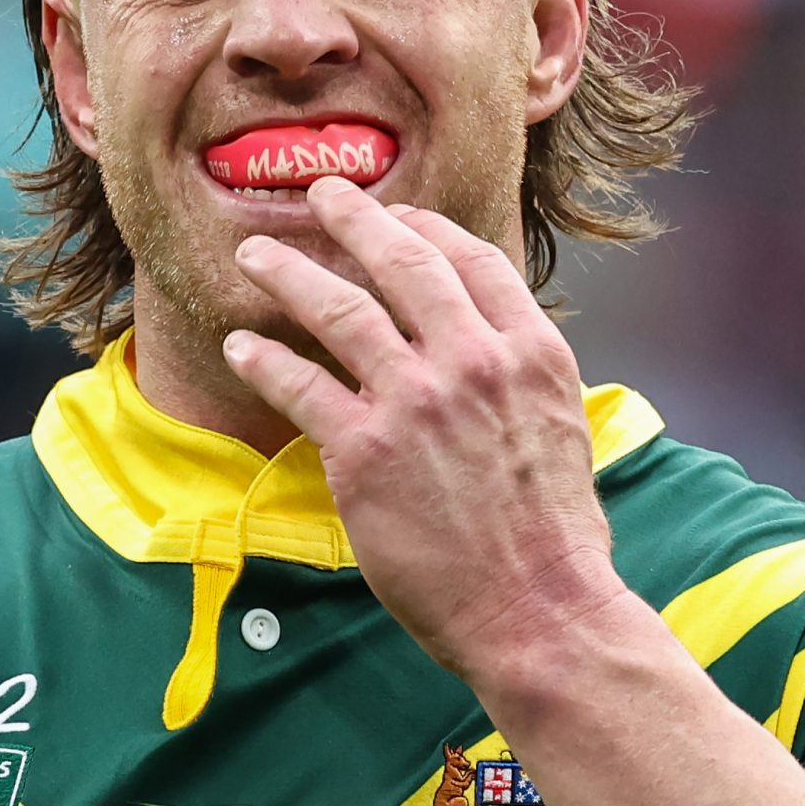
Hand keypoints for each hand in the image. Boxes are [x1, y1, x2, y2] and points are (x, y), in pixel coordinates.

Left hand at [224, 176, 632, 685]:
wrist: (539, 610)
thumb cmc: (556, 539)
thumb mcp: (564, 430)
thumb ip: (523, 378)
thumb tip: (496, 354)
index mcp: (531, 352)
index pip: (473, 261)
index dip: (427, 230)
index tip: (397, 218)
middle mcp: (474, 361)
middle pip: (403, 262)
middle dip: (355, 218)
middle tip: (321, 195)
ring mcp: (416, 402)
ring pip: (340, 309)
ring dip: (289, 273)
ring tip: (255, 254)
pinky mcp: (365, 451)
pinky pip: (300, 385)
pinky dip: (263, 360)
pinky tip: (240, 347)